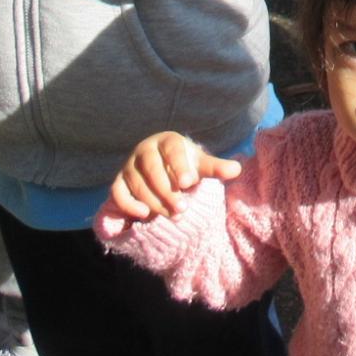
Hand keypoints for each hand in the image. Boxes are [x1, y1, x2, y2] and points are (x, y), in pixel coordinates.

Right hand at [106, 131, 240, 221]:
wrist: (162, 169)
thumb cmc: (184, 166)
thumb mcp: (200, 165)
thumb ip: (216, 168)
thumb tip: (236, 169)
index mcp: (167, 140)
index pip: (172, 150)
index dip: (179, 166)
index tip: (188, 183)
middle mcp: (145, 150)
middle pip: (153, 169)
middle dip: (168, 191)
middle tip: (183, 208)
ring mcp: (129, 166)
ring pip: (138, 184)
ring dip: (155, 201)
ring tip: (173, 215)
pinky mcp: (118, 182)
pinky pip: (118, 193)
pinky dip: (128, 204)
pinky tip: (144, 215)